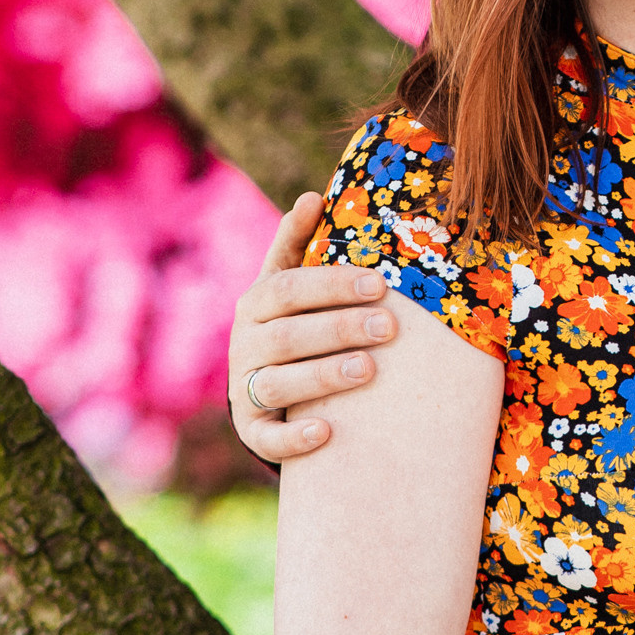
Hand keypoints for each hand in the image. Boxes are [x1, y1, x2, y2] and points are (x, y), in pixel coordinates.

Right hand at [229, 196, 397, 462]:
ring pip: (278, 384)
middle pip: (288, 335)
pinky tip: (326, 431)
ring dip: (323, 376)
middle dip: (340, 329)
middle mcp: (245, 345)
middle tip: (389, 328)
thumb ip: (297, 242)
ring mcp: (246, 389)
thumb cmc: (294, 320)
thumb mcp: (289, 280)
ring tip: (368, 370)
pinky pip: (266, 438)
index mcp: (256, 304)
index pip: (288, 288)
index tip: (380, 283)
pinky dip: (293, 437)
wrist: (264, 385)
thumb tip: (312, 196)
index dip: (332, 285)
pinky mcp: (252, 430)